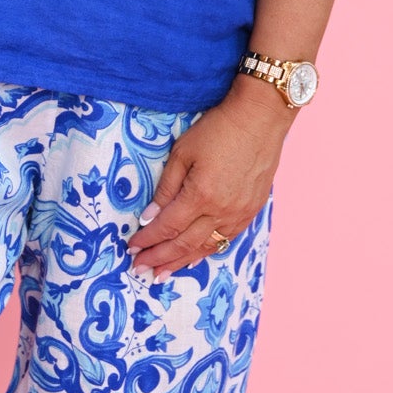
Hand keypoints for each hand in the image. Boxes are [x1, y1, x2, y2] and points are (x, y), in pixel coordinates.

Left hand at [126, 77, 291, 277]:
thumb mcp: (182, 152)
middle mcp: (221, 210)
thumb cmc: (218, 129)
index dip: (148, 239)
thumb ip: (166, 187)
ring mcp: (239, 213)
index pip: (167, 226)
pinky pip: (226, 239)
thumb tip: (150, 216)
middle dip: (159, 258)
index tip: (132, 247)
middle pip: (184, 243)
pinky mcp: (251, 211)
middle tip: (140, 268)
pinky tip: (193, 258)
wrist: (260, 118)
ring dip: (181, 261)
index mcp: (200, 194)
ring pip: (206, 247)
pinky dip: (207, 251)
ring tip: (162, 274)